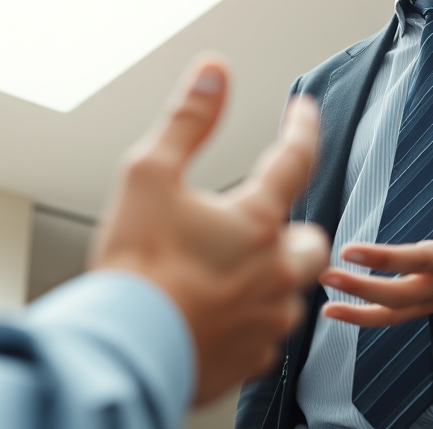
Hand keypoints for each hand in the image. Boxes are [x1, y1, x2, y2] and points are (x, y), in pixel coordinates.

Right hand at [91, 57, 329, 404]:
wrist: (122, 351)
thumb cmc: (134, 268)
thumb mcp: (148, 174)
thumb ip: (188, 120)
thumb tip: (214, 73)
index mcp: (256, 221)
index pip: (294, 158)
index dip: (300, 126)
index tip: (303, 110)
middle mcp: (275, 272)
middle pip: (310, 240)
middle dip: (289, 229)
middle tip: (251, 226)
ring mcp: (267, 320)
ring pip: (287, 290)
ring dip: (265, 277)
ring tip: (217, 274)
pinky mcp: (251, 359)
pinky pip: (262, 333)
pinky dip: (243, 320)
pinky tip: (206, 314)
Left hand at [319, 114, 432, 327]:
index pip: (419, 259)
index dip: (385, 259)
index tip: (349, 249)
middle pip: (401, 293)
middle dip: (363, 286)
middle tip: (325, 272)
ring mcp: (432, 301)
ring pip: (394, 312)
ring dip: (358, 307)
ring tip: (324, 293)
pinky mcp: (421, 309)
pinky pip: (391, 320)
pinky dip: (362, 320)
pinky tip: (332, 312)